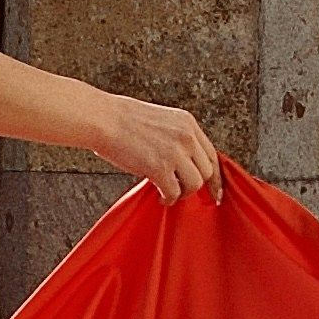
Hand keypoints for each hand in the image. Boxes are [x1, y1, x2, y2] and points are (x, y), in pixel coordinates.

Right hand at [91, 94, 227, 205]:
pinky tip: (160, 197)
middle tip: (182, 191)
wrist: (103, 119)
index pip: (212, 154)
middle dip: (196, 186)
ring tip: (168, 193)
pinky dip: (168, 199)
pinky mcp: (160, 167)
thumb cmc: (121, 119)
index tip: (214, 190)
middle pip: (207, 171)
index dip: (215, 176)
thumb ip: (175, 138)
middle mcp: (186, 136)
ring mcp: (174, 152)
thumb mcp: (160, 120)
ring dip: (182, 193)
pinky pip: (174, 192)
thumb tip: (181, 163)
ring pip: (194, 184)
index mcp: (187, 123)